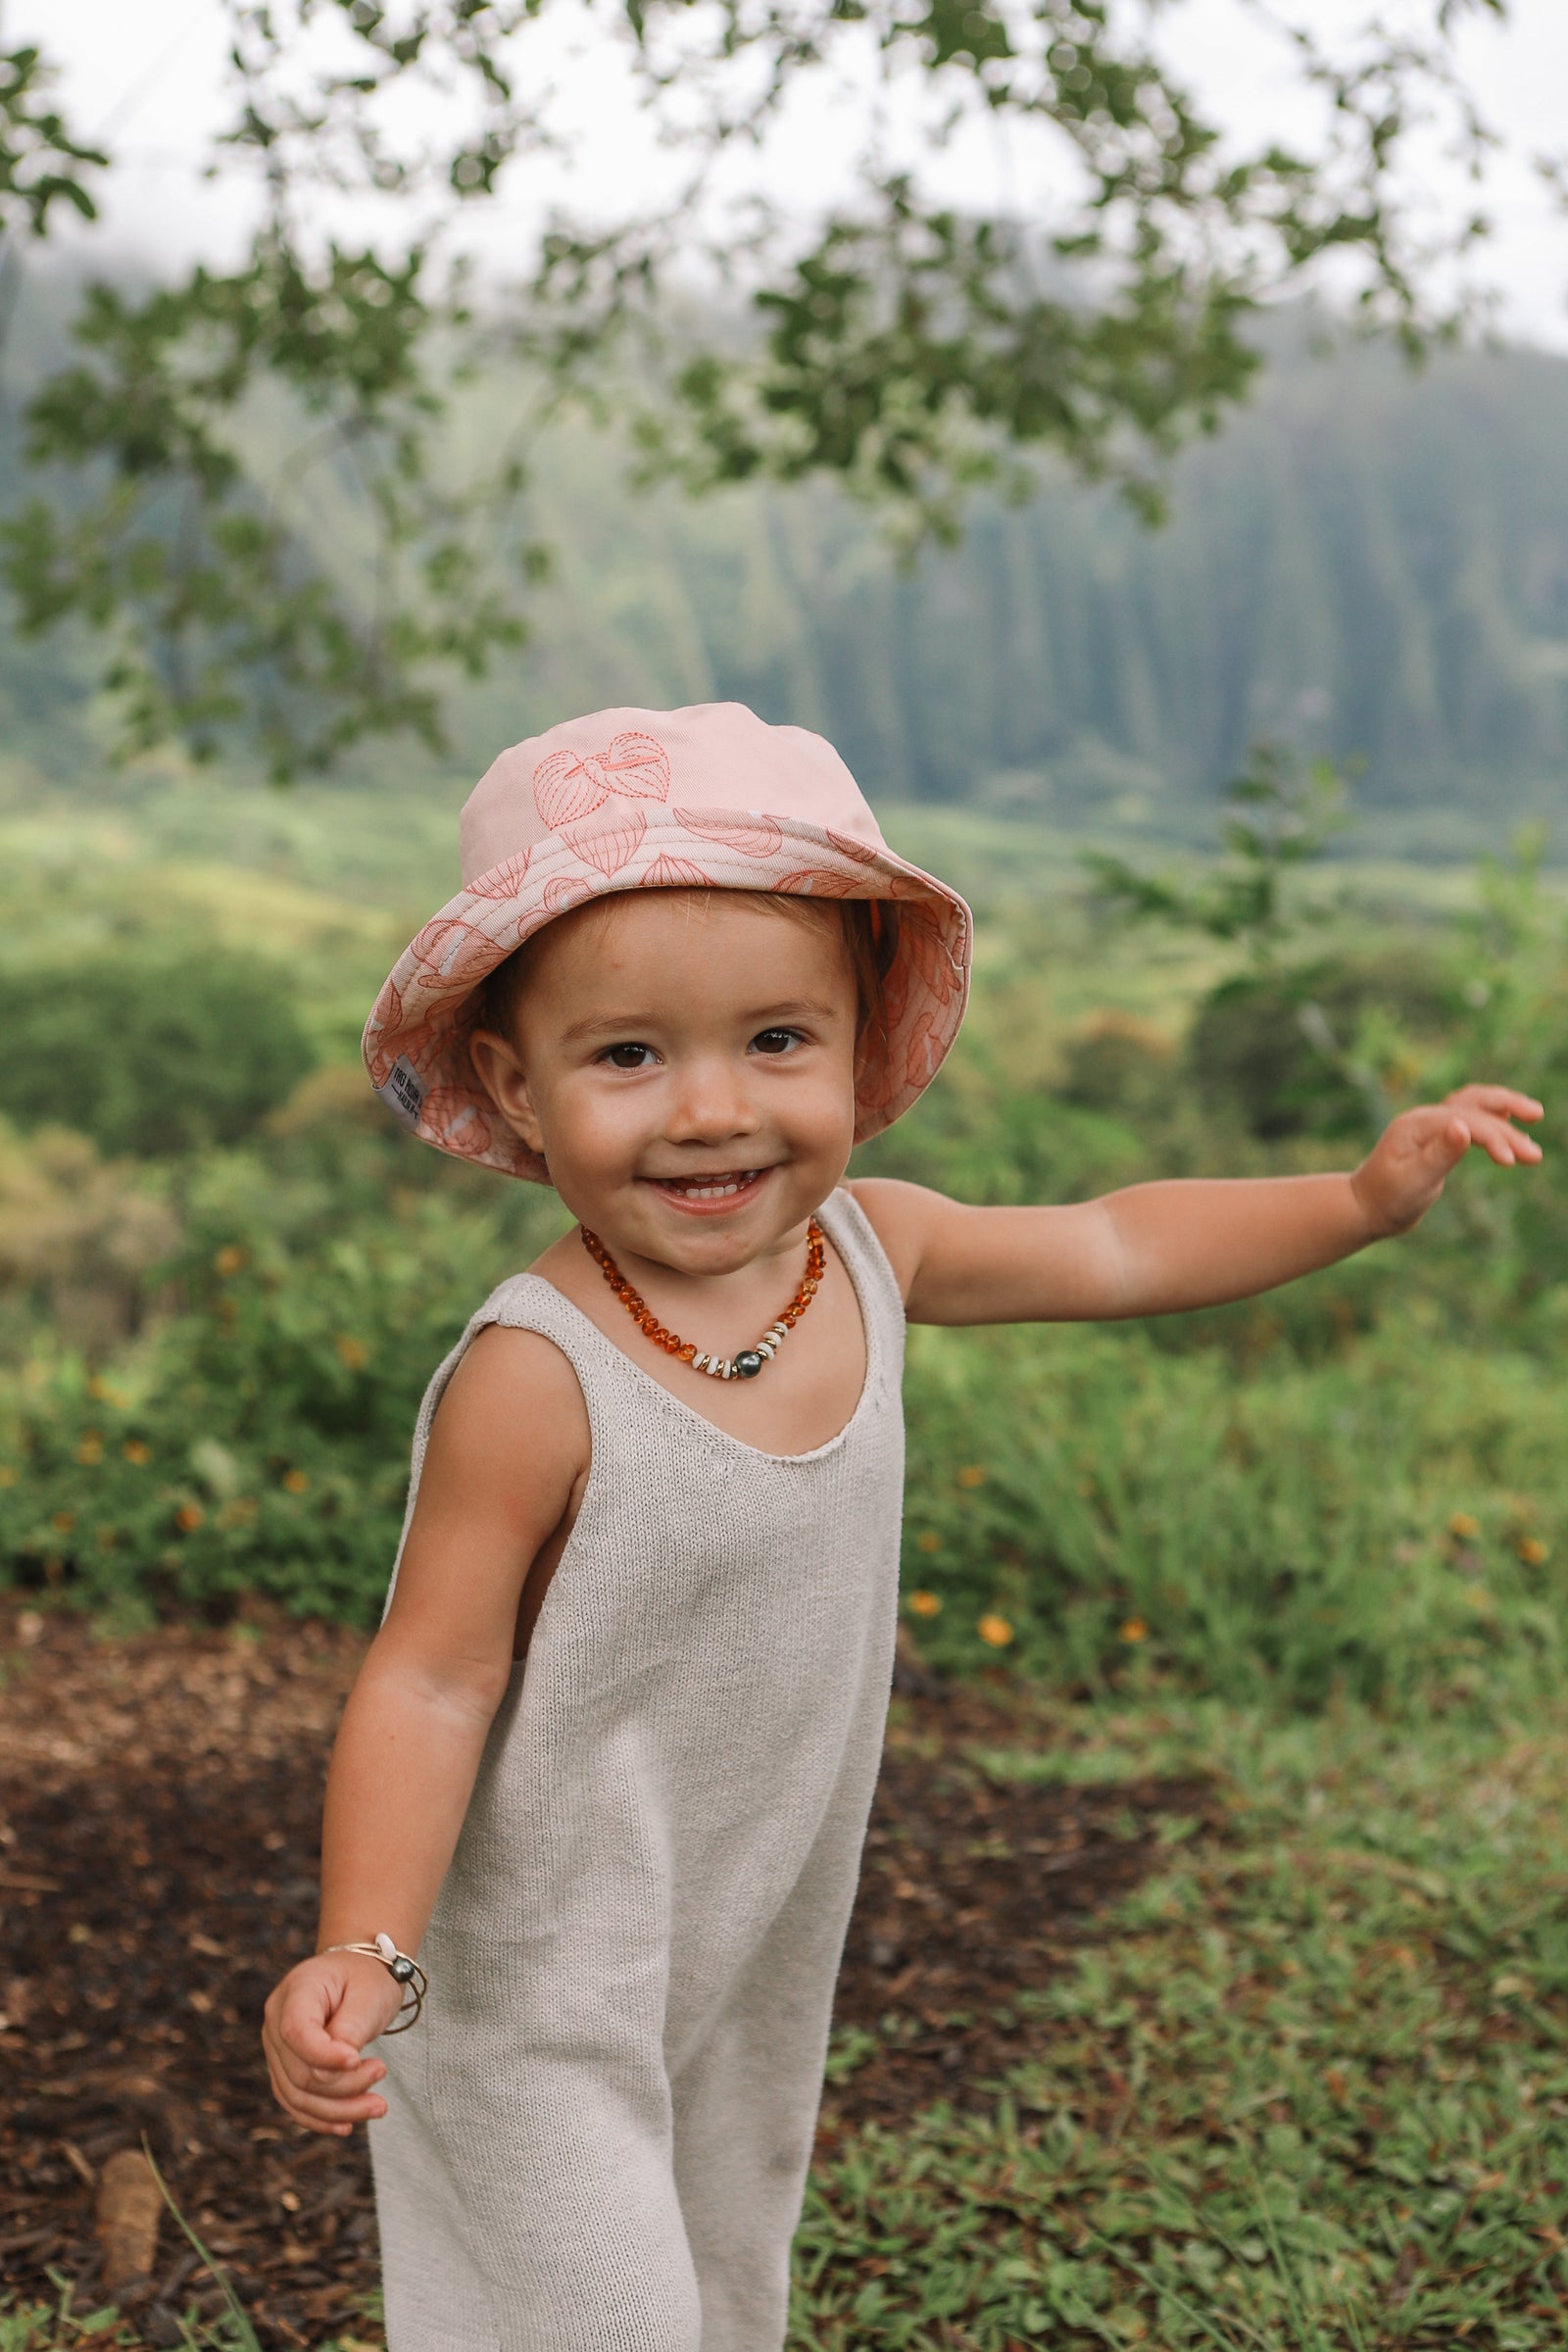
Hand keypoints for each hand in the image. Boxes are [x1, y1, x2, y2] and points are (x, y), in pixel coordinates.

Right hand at [261, 1950, 406, 2135]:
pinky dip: (321, 2118)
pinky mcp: (284, 2069)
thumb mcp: (369, 1994)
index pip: (296, 2032)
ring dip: (338, 2110)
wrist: (357, 1974)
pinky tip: (348, 2125)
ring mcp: (275, 2047)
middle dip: (344, 2085)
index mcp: (296, 1990)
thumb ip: (350, 2028)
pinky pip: (295, 2102)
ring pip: (297, 2095)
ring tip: (378, 2106)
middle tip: (382, 2072)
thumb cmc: (366, 1979)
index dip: (324, 2055)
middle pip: (300, 2071)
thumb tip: (333, 2070)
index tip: (358, 2060)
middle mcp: (275, 2020)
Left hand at [1352, 1083, 1542, 1238]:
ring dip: (1504, 1108)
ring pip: (1473, 1104)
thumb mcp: (1413, 1182)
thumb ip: (1439, 1155)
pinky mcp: (1438, 1136)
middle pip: (1474, 1108)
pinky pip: (1469, 1115)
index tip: (1512, 1161)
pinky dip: (1491, 1115)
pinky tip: (1509, 1118)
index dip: (1492, 1138)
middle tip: (1534, 1153)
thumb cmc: (1387, 1200)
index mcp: (1416, 1126)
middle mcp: (1424, 1119)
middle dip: (1508, 1127)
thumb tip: (1462, 1127)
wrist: (1366, 1209)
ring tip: (1535, 1114)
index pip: (1464, 1122)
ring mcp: (1431, 1125)